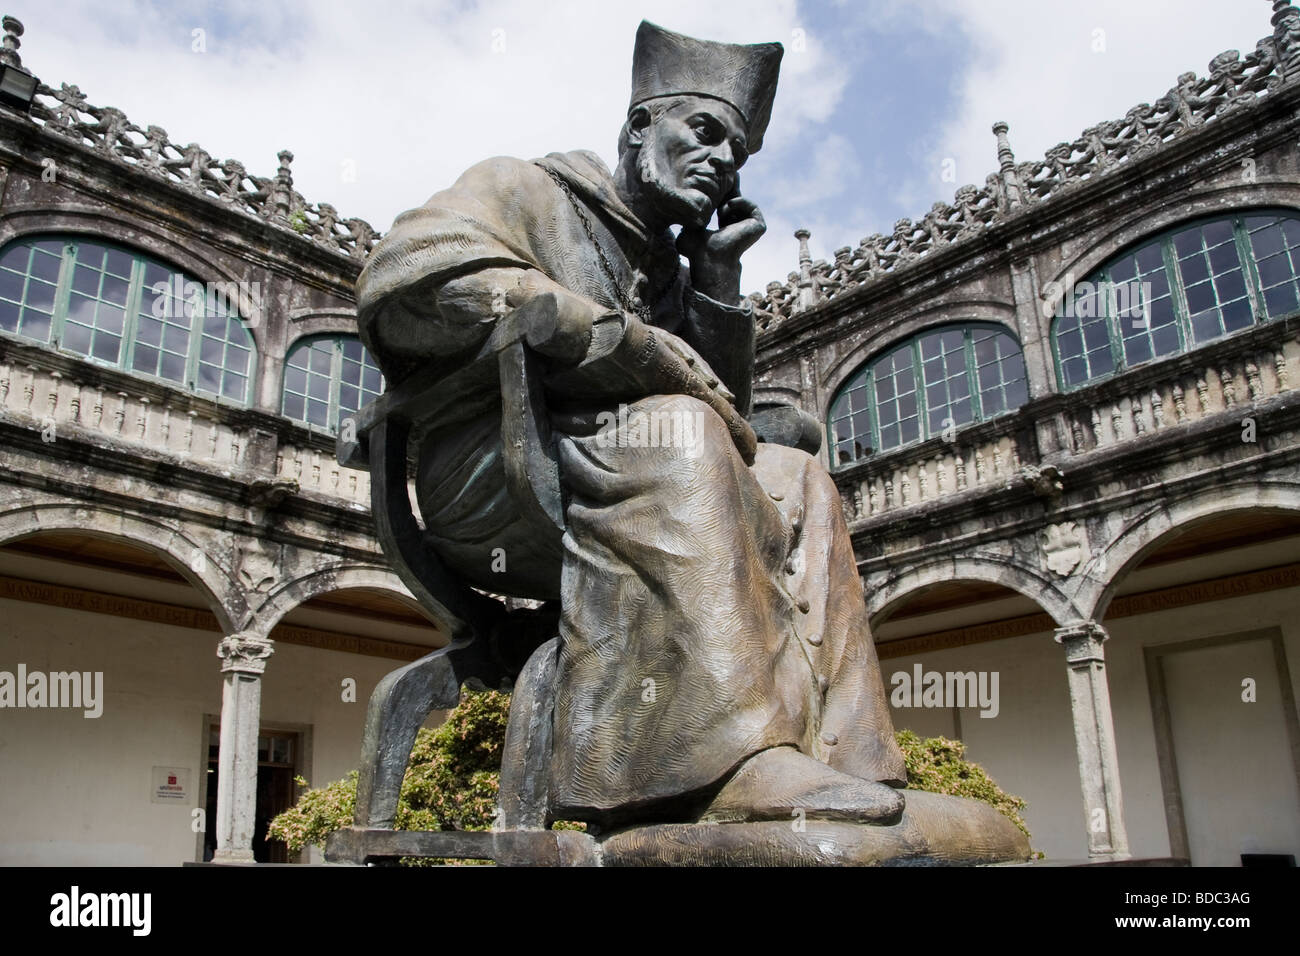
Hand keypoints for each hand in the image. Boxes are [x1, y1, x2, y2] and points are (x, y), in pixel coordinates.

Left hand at [676, 181, 765, 302]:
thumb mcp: (688, 229)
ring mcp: (750, 228)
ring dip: (730, 200)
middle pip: (735, 199)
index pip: (724, 204)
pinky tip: (726, 209)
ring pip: (742, 202)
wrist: (710, 259)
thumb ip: (687, 217)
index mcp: (725, 227)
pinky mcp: (759, 226)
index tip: (712, 180)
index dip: (719, 192)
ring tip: (719, 211)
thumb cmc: (697, 250)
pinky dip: (739, 202)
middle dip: (728, 187)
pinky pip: (751, 206)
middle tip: (723, 176)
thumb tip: (679, 208)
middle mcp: (739, 227)